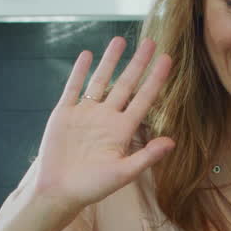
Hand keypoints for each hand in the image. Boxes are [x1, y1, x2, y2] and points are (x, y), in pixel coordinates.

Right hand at [32, 37, 174, 212]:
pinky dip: (79, 71)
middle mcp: (106, 118)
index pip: (144, 99)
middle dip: (138, 64)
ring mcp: (85, 114)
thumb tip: (172, 142)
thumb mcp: (123, 174)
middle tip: (151, 42)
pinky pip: (73, 88)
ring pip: (100, 81)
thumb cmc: (92, 187)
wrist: (58, 191)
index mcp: (122, 131)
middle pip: (125, 85)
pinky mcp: (64, 114)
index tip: (167, 60)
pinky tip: (87, 55)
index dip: (155, 80)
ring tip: (120, 40)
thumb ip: (146, 157)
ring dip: (110, 61)